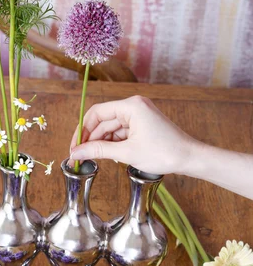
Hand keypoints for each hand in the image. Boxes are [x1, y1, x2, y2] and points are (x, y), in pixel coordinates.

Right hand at [69, 96, 198, 174]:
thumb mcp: (127, 153)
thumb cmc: (163, 153)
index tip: (74, 146)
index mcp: (130, 106)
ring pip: (111, 128)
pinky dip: (113, 143)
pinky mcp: (142, 124)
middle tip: (79, 156)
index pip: (97, 113)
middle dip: (90, 138)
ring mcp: (139, 115)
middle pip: (103, 120)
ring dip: (101, 143)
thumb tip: (76, 153)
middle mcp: (133, 106)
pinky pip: (121, 132)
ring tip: (92, 158)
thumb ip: (98, 151)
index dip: (82, 130)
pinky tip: (107, 156)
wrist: (190, 158)